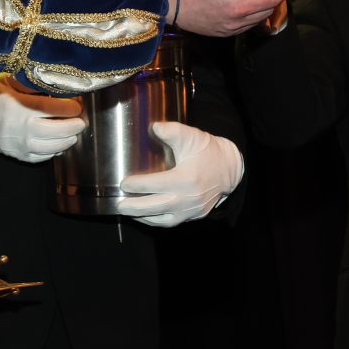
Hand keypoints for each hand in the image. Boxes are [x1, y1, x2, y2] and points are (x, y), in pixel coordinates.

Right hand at [0, 73, 85, 168]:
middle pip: (62, 130)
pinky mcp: (23, 156)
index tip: (78, 104)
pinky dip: (57, 150)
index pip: (57, 109)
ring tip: (73, 130)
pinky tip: (60, 141)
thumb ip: (31, 81)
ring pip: (58, 146)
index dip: (72, 107)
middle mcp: (25, 129)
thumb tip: (57, 81)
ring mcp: (24, 145)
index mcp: (22, 108)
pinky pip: (47, 156)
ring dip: (70, 138)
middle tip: (80, 118)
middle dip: (76, 124)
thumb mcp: (10, 80)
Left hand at [116, 122, 244, 226]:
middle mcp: (189, 198)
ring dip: (143, 217)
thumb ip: (172, 130)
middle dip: (134, 207)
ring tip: (127, 212)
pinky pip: (172, 222)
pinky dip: (156, 221)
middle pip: (156, 206)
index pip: (156, 184)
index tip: (124, 183)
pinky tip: (144, 216)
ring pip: (163, 219)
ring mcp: (192, 209)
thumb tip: (153, 127)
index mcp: (186, 178)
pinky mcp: (194, 215)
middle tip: (119, 204)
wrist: (229, 168)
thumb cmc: (207, 151)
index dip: (138, 185)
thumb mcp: (191, 136)